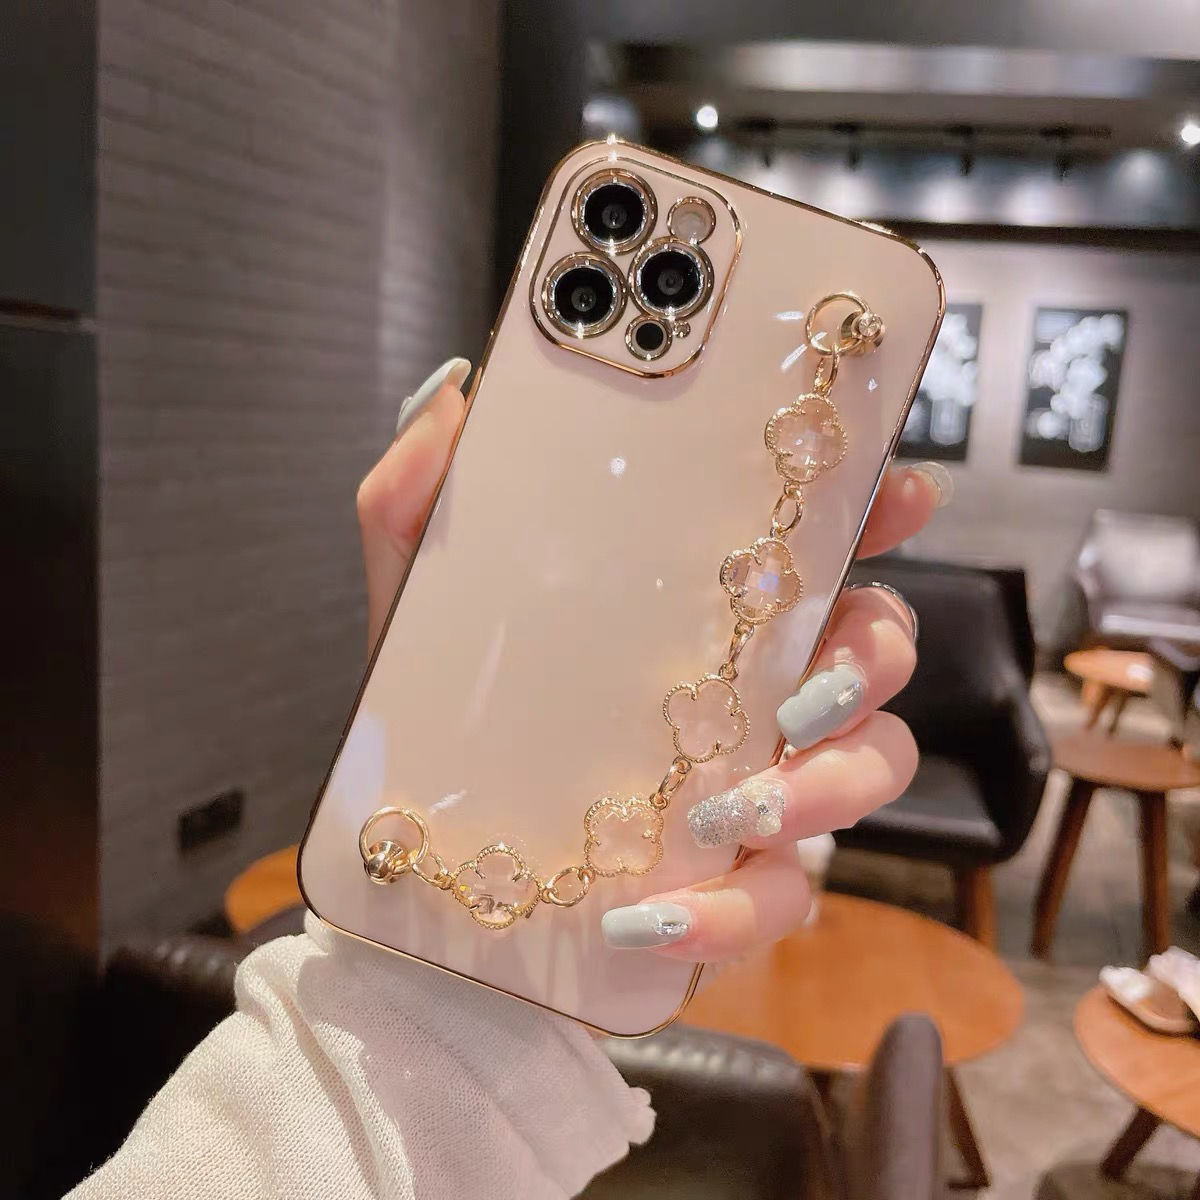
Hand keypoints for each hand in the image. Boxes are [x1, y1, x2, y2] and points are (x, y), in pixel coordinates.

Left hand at [357, 358, 950, 960]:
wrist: (440, 877)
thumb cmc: (451, 723)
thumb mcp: (418, 606)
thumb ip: (417, 506)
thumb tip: (449, 402)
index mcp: (705, 612)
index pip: (818, 547)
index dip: (878, 512)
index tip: (903, 493)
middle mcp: (755, 689)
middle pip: (879, 648)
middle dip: (870, 659)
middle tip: (802, 689)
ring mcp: (762, 786)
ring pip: (873, 768)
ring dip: (827, 787)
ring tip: (731, 813)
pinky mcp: (739, 883)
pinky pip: (786, 897)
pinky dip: (734, 911)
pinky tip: (652, 919)